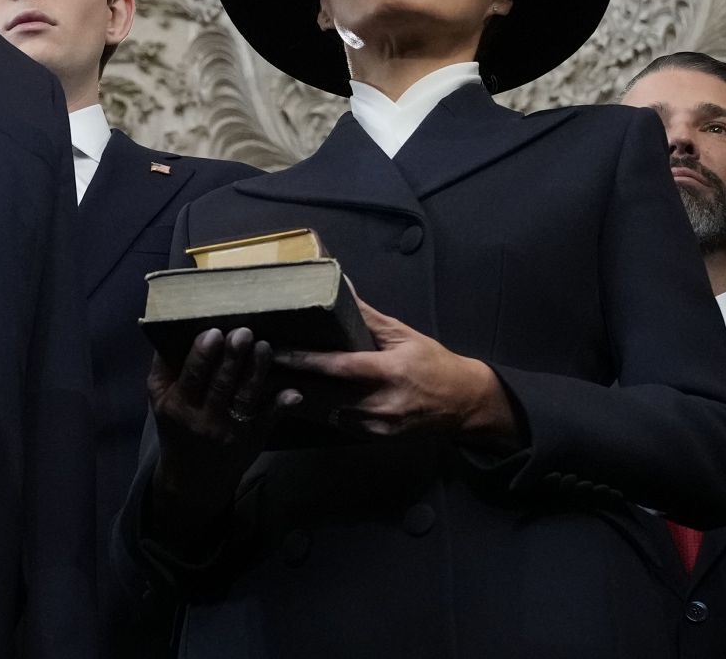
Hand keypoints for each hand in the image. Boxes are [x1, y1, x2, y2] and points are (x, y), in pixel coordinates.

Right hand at [147, 329, 297, 521]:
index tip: (214, 332)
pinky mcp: (253, 437)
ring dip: (256, 371)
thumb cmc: (176, 425)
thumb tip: (172, 327)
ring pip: (245, 397)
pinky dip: (280, 406)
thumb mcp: (158, 399)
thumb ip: (163, 367)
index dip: (202, 355)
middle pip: (221, 384)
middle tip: (243, 332)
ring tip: (263, 346)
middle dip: (233, 358)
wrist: (192, 477)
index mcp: (178, 405)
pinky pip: (268, 420)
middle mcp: (205, 419)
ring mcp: (232, 430)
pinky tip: (293, 392)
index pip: (191, 377)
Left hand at [275, 298, 516, 442]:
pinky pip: (338, 425)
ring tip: (269, 383)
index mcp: (389, 372)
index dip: (304, 359)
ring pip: (327, 414)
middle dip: (291, 382)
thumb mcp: (404, 335)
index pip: (338, 366)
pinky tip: (298, 400)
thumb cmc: (433, 362)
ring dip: (300, 399)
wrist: (464, 404)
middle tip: (260, 368)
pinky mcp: (375, 439)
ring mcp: (377, 426)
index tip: (276, 351)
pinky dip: (319, 412)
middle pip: (324, 395)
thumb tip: (342, 287)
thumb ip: (369, 317)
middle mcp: (381, 403)